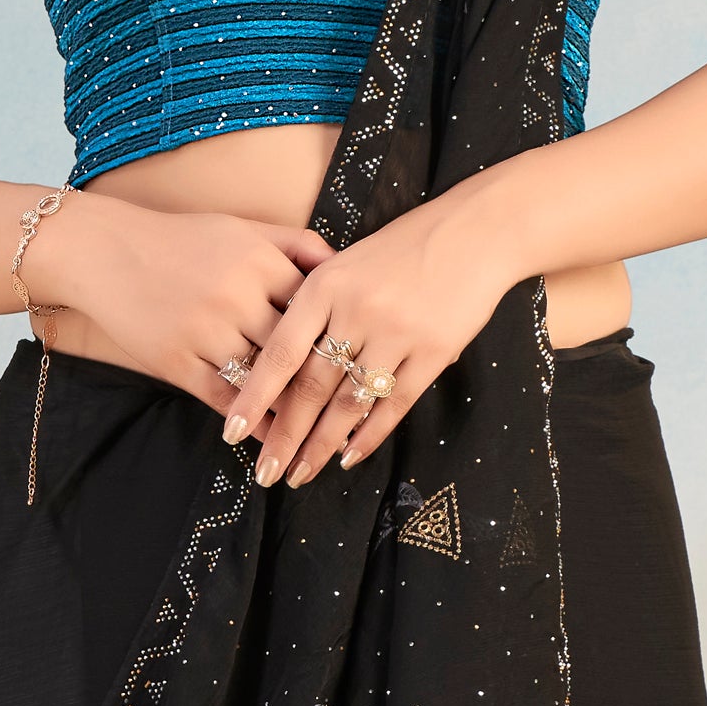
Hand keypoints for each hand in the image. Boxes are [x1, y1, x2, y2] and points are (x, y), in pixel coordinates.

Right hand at [25, 191, 330, 416]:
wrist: (106, 252)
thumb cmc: (181, 239)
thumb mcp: (242, 228)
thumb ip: (294, 244)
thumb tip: (341, 265)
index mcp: (259, 261)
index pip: (315, 307)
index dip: (338, 335)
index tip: (362, 359)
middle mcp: (236, 297)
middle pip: (294, 349)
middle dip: (324, 380)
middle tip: (355, 408)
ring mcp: (205, 331)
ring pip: (262, 379)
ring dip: (291, 410)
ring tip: (320, 435)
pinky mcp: (176, 361)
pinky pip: (224, 398)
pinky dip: (251, 421)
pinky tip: (271, 437)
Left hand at [223, 189, 525, 489]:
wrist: (474, 231)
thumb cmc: (402, 248)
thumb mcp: (346, 262)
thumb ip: (315, 306)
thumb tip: (282, 366)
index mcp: (325, 284)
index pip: (280, 354)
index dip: (253, 397)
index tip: (232, 432)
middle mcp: (356, 310)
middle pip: (311, 387)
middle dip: (285, 437)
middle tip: (267, 473)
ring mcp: (396, 332)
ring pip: (349, 402)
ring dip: (322, 445)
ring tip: (302, 473)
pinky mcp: (434, 350)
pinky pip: (394, 403)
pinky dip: (370, 434)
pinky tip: (349, 455)